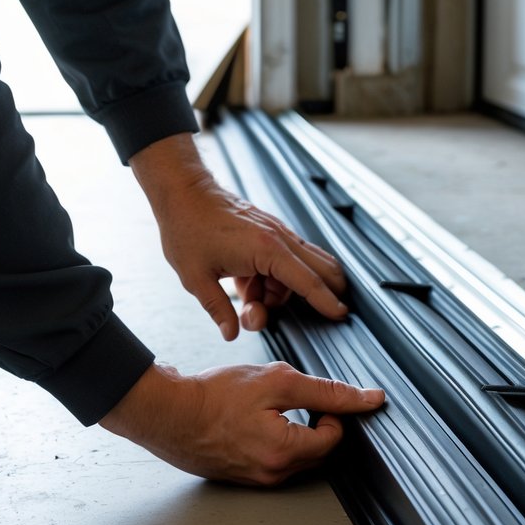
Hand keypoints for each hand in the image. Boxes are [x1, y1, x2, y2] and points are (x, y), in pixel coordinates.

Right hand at [99, 361, 384, 485]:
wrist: (168, 414)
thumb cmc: (214, 396)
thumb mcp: (277, 381)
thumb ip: (326, 391)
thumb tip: (368, 398)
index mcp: (286, 452)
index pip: (336, 438)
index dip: (332, 412)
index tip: (313, 398)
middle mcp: (274, 474)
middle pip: (319, 452)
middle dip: (317, 425)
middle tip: (294, 401)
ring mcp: (257, 480)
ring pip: (297, 459)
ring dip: (296, 434)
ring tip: (270, 411)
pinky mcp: (243, 478)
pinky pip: (274, 463)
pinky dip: (275, 443)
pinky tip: (255, 423)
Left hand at [130, 134, 347, 338]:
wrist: (183, 191)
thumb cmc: (187, 228)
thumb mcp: (196, 278)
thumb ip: (218, 309)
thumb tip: (232, 333)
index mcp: (265, 249)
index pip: (307, 281)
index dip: (326, 301)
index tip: (341, 314)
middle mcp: (278, 238)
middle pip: (319, 269)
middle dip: (319, 294)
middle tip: (311, 311)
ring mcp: (276, 232)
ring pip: (301, 267)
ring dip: (283, 290)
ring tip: (246, 297)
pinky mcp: (269, 231)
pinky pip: (288, 258)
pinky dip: (278, 277)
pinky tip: (250, 285)